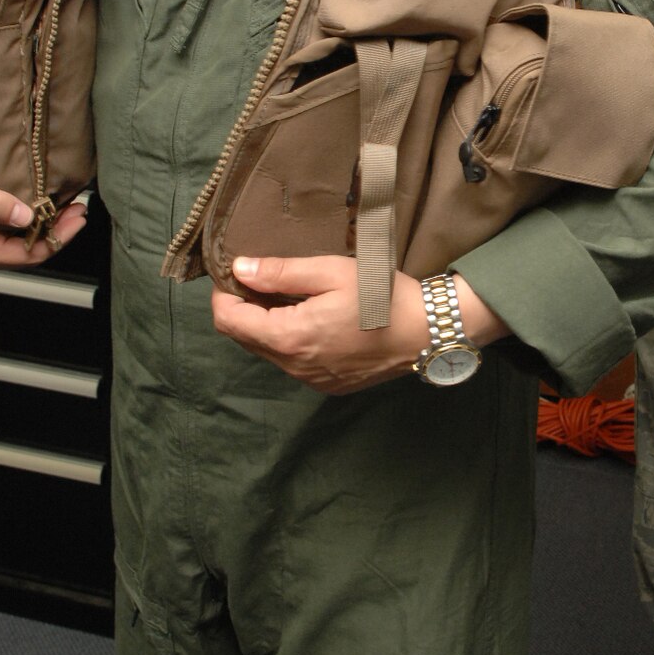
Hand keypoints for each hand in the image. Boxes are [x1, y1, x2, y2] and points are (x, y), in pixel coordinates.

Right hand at [0, 161, 87, 269]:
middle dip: (55, 232)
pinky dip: (24, 224)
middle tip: (77, 210)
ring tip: (62, 209)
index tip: (77, 218)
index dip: (59, 237)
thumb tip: (25, 217)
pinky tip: (34, 209)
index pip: (29, 254)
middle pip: (25, 252)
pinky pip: (3, 236)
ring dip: (41, 228)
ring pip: (15, 245)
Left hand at [211, 255, 505, 394]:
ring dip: (267, 325)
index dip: (224, 294)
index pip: (229, 321)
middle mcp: (294, 366)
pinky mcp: (328, 385)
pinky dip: (290, 340)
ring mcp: (311, 380)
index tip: (236, 272)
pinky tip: (313, 318)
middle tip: (261, 278)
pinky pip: (293, 362)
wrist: (429, 331)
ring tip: (289, 296)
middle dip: (244, 308)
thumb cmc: (382, 295)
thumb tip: (240, 269)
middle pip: (245, 338)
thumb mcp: (331, 271)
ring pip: (269, 352)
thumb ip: (280, 272)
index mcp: (289, 337)